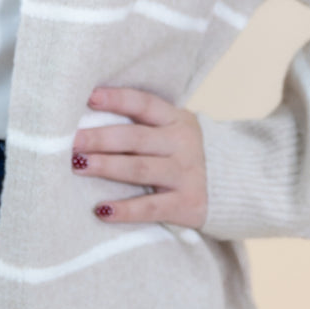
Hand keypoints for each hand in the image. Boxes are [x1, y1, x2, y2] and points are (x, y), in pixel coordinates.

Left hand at [72, 85, 207, 227]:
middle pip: (135, 138)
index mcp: (176, 120)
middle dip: (100, 138)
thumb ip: (144, 125)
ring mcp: (185, 174)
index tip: (89, 97)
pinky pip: (150, 208)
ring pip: (140, 169)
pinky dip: (125, 210)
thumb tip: (90, 118)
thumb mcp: (175, 130)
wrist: (238, 185)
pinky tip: (102, 210)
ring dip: (107, 167)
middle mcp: (182, 144)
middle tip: (71, 141)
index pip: (144, 104)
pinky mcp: (186, 204)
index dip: (117, 99)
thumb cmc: (187, 154)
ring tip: (78, 165)